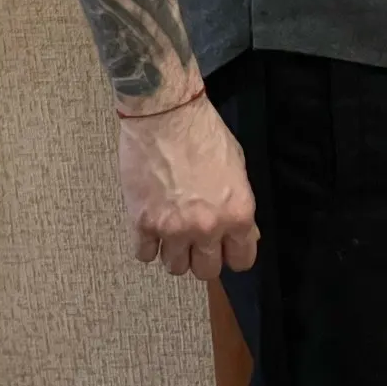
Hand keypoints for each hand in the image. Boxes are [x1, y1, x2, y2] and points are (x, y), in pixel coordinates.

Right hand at [118, 94, 258, 280]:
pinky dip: (146, 244)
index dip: (232, 254)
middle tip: (195, 240)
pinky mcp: (142, 222)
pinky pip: (144, 254)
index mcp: (237, 215)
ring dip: (173, 252)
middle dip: (202, 257)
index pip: (241, 261)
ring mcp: (172, 228)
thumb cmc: (203, 133)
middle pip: (206, 271)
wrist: (165, 115)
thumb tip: (244, 232)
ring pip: (174, 267)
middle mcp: (207, 228)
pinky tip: (150, 227)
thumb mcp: (238, 168)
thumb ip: (240, 206)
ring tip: (171, 231)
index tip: (224, 249)